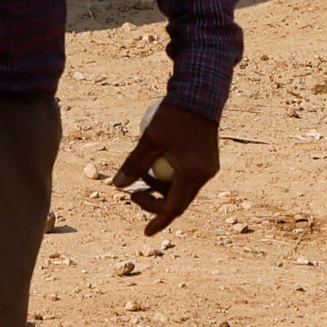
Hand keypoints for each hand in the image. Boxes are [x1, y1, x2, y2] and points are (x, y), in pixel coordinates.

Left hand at [110, 101, 220, 233]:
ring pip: (183, 190)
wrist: (200, 94)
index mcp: (192, 173)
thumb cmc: (173, 115)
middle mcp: (204, 175)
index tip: (146, 232)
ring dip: (162, 189)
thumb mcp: (150, 139)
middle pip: (179, 202)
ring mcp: (209, 168)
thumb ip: (134, 164)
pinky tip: (158, 163)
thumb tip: (117, 186)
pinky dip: (172, 178)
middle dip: (155, 203)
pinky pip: (188, 179)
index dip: (158, 220)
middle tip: (133, 194)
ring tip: (143, 172)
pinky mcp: (209, 161)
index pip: (174, 208)